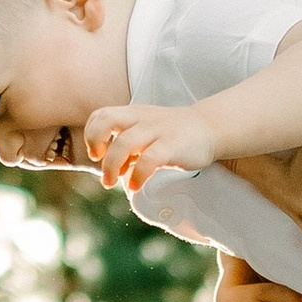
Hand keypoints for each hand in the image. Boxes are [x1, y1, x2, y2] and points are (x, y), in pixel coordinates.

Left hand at [83, 99, 215, 189]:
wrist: (209, 128)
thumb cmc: (174, 135)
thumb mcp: (147, 134)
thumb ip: (128, 148)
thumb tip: (112, 171)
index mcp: (133, 115)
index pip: (101, 115)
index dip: (92, 133)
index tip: (96, 153)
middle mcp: (141, 119)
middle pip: (106, 120)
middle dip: (94, 141)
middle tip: (98, 161)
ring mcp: (157, 131)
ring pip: (124, 143)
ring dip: (111, 166)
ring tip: (111, 183)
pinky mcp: (172, 145)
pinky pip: (149, 159)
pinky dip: (137, 175)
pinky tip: (134, 186)